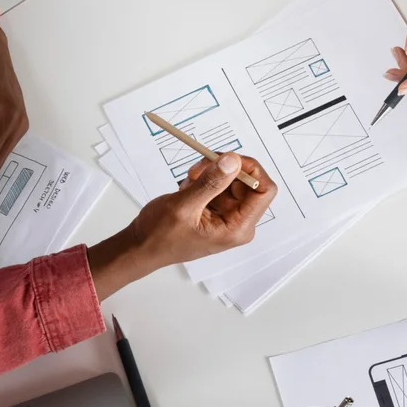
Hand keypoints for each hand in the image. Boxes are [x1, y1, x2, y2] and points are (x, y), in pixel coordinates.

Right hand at [86, 154, 276, 297]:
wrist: (141, 246)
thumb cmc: (160, 236)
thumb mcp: (184, 206)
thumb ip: (211, 182)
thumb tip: (233, 161)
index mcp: (237, 228)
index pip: (264, 191)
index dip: (250, 170)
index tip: (228, 159)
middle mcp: (237, 222)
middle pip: (247, 182)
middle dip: (224, 170)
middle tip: (200, 168)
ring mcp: (227, 216)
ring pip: (231, 180)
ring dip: (211, 174)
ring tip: (189, 183)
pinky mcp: (216, 210)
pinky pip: (219, 185)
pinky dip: (204, 180)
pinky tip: (188, 189)